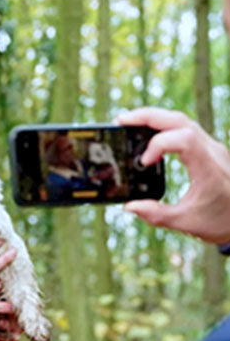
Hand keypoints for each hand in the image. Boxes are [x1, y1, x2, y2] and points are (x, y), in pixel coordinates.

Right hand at [117, 107, 229, 243]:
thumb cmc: (220, 221)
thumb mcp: (186, 223)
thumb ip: (156, 214)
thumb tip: (130, 206)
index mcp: (209, 168)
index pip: (183, 138)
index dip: (157, 145)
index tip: (143, 163)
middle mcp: (212, 151)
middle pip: (178, 119)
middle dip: (147, 117)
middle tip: (120, 122)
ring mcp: (211, 147)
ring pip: (181, 119)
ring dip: (153, 118)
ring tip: (128, 124)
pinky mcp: (207, 149)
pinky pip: (183, 128)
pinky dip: (162, 126)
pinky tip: (146, 134)